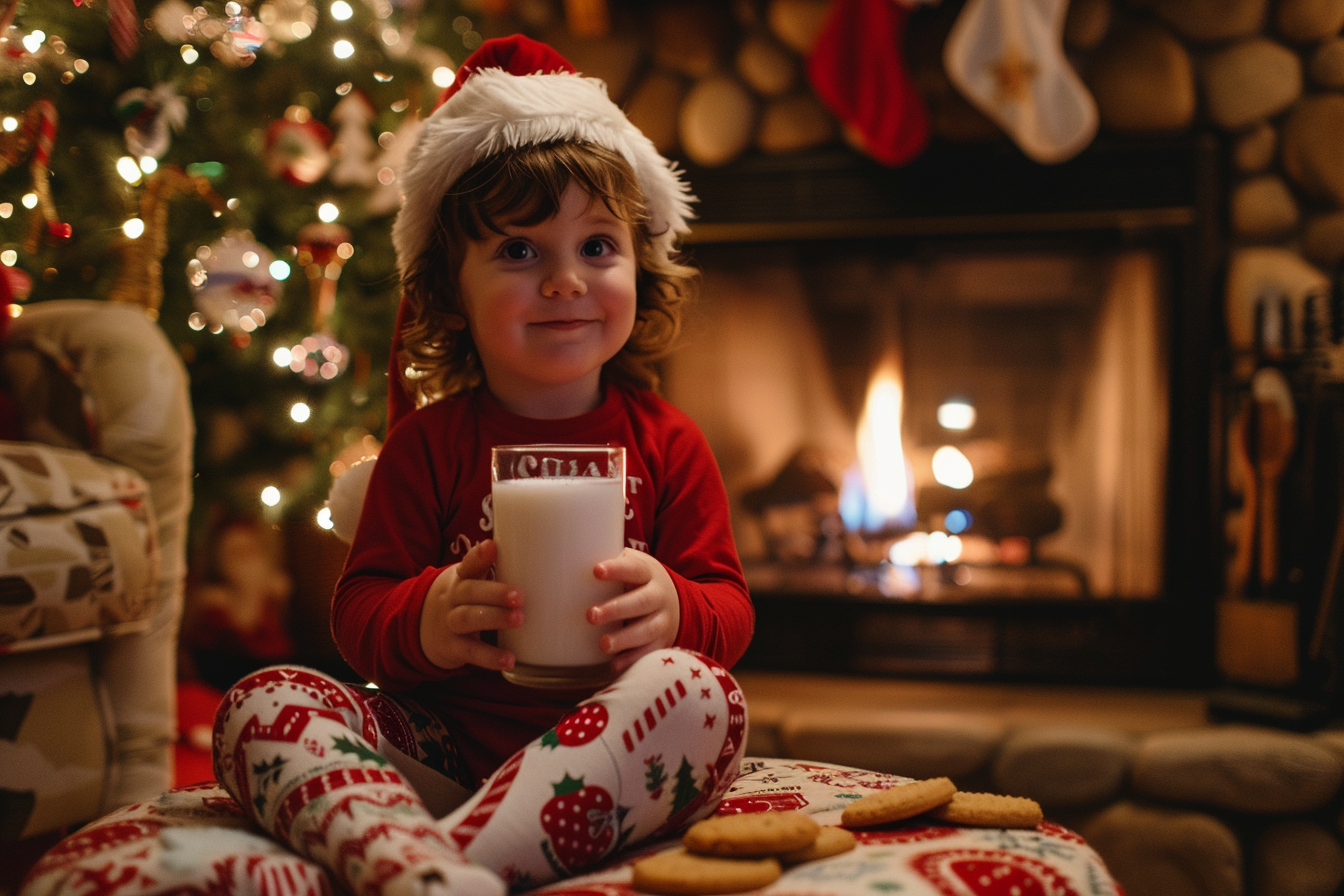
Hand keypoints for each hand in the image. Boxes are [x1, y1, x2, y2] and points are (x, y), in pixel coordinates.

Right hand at [419, 539, 520, 671]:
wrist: (422, 627)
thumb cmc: (465, 598)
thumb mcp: (472, 581)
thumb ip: (500, 570)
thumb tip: (546, 559)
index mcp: (463, 577)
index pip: (469, 563)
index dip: (479, 555)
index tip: (492, 546)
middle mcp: (454, 597)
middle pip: (470, 591)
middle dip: (495, 592)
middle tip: (519, 596)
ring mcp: (450, 622)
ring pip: (468, 618)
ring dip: (494, 618)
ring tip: (518, 620)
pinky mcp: (452, 647)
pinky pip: (470, 651)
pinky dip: (489, 656)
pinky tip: (509, 659)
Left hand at [588, 548, 679, 672]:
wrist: (673, 601)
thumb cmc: (638, 582)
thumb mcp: (631, 566)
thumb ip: (610, 564)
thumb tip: (565, 557)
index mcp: (647, 572)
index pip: (634, 568)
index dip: (616, 569)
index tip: (596, 571)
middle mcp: (659, 596)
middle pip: (641, 601)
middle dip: (616, 609)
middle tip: (591, 615)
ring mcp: (663, 620)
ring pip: (647, 629)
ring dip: (624, 638)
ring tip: (603, 644)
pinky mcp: (663, 642)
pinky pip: (649, 653)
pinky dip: (632, 659)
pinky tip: (614, 664)